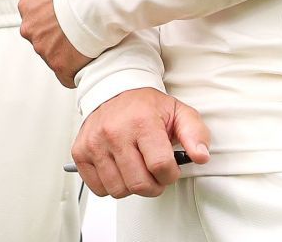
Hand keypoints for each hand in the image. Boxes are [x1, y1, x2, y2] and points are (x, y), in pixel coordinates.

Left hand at [20, 0, 93, 85]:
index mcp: (27, 6)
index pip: (36, 18)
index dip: (55, 19)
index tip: (70, 18)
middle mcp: (30, 28)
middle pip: (42, 38)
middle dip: (59, 37)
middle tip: (82, 32)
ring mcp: (43, 49)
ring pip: (53, 56)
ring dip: (68, 53)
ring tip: (90, 46)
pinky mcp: (59, 66)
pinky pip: (66, 75)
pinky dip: (77, 72)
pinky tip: (89, 65)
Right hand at [72, 88, 211, 198]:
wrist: (114, 92)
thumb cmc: (146, 107)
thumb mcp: (179, 113)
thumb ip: (196, 134)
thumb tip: (201, 156)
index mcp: (141, 122)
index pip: (161, 167)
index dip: (171, 175)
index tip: (169, 167)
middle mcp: (114, 132)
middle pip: (139, 184)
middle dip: (153, 185)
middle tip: (152, 171)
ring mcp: (94, 142)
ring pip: (118, 189)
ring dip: (131, 185)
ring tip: (134, 168)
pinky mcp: (80, 151)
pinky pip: (98, 188)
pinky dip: (110, 185)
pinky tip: (117, 169)